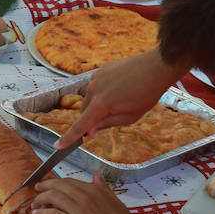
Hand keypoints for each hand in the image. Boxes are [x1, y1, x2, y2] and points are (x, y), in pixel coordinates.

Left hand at [29, 172, 150, 213]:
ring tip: (34, 204)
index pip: (69, 182)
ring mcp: (79, 210)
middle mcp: (85, 196)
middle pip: (58, 186)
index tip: (49, 185)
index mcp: (94, 189)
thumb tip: (97, 173)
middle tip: (36, 190)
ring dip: (40, 199)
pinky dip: (41, 212)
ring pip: (52, 198)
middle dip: (44, 186)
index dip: (56, 183)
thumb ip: (102, 187)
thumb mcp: (114, 200)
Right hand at [55, 47, 188, 147]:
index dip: (68, 138)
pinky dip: (103, 91)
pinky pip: (96, 85)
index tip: (58, 146)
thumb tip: (89, 130)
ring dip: (98, 103)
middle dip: (92, 118)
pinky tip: (120, 88)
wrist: (156, 67)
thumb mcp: (129, 117)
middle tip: (111, 117)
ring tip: (120, 99)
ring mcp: (96, 77)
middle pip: (84, 111)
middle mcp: (93, 90)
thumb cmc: (146, 94)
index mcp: (100, 105)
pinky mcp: (101, 69)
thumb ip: (106, 124)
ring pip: (89, 98)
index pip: (80, 125)